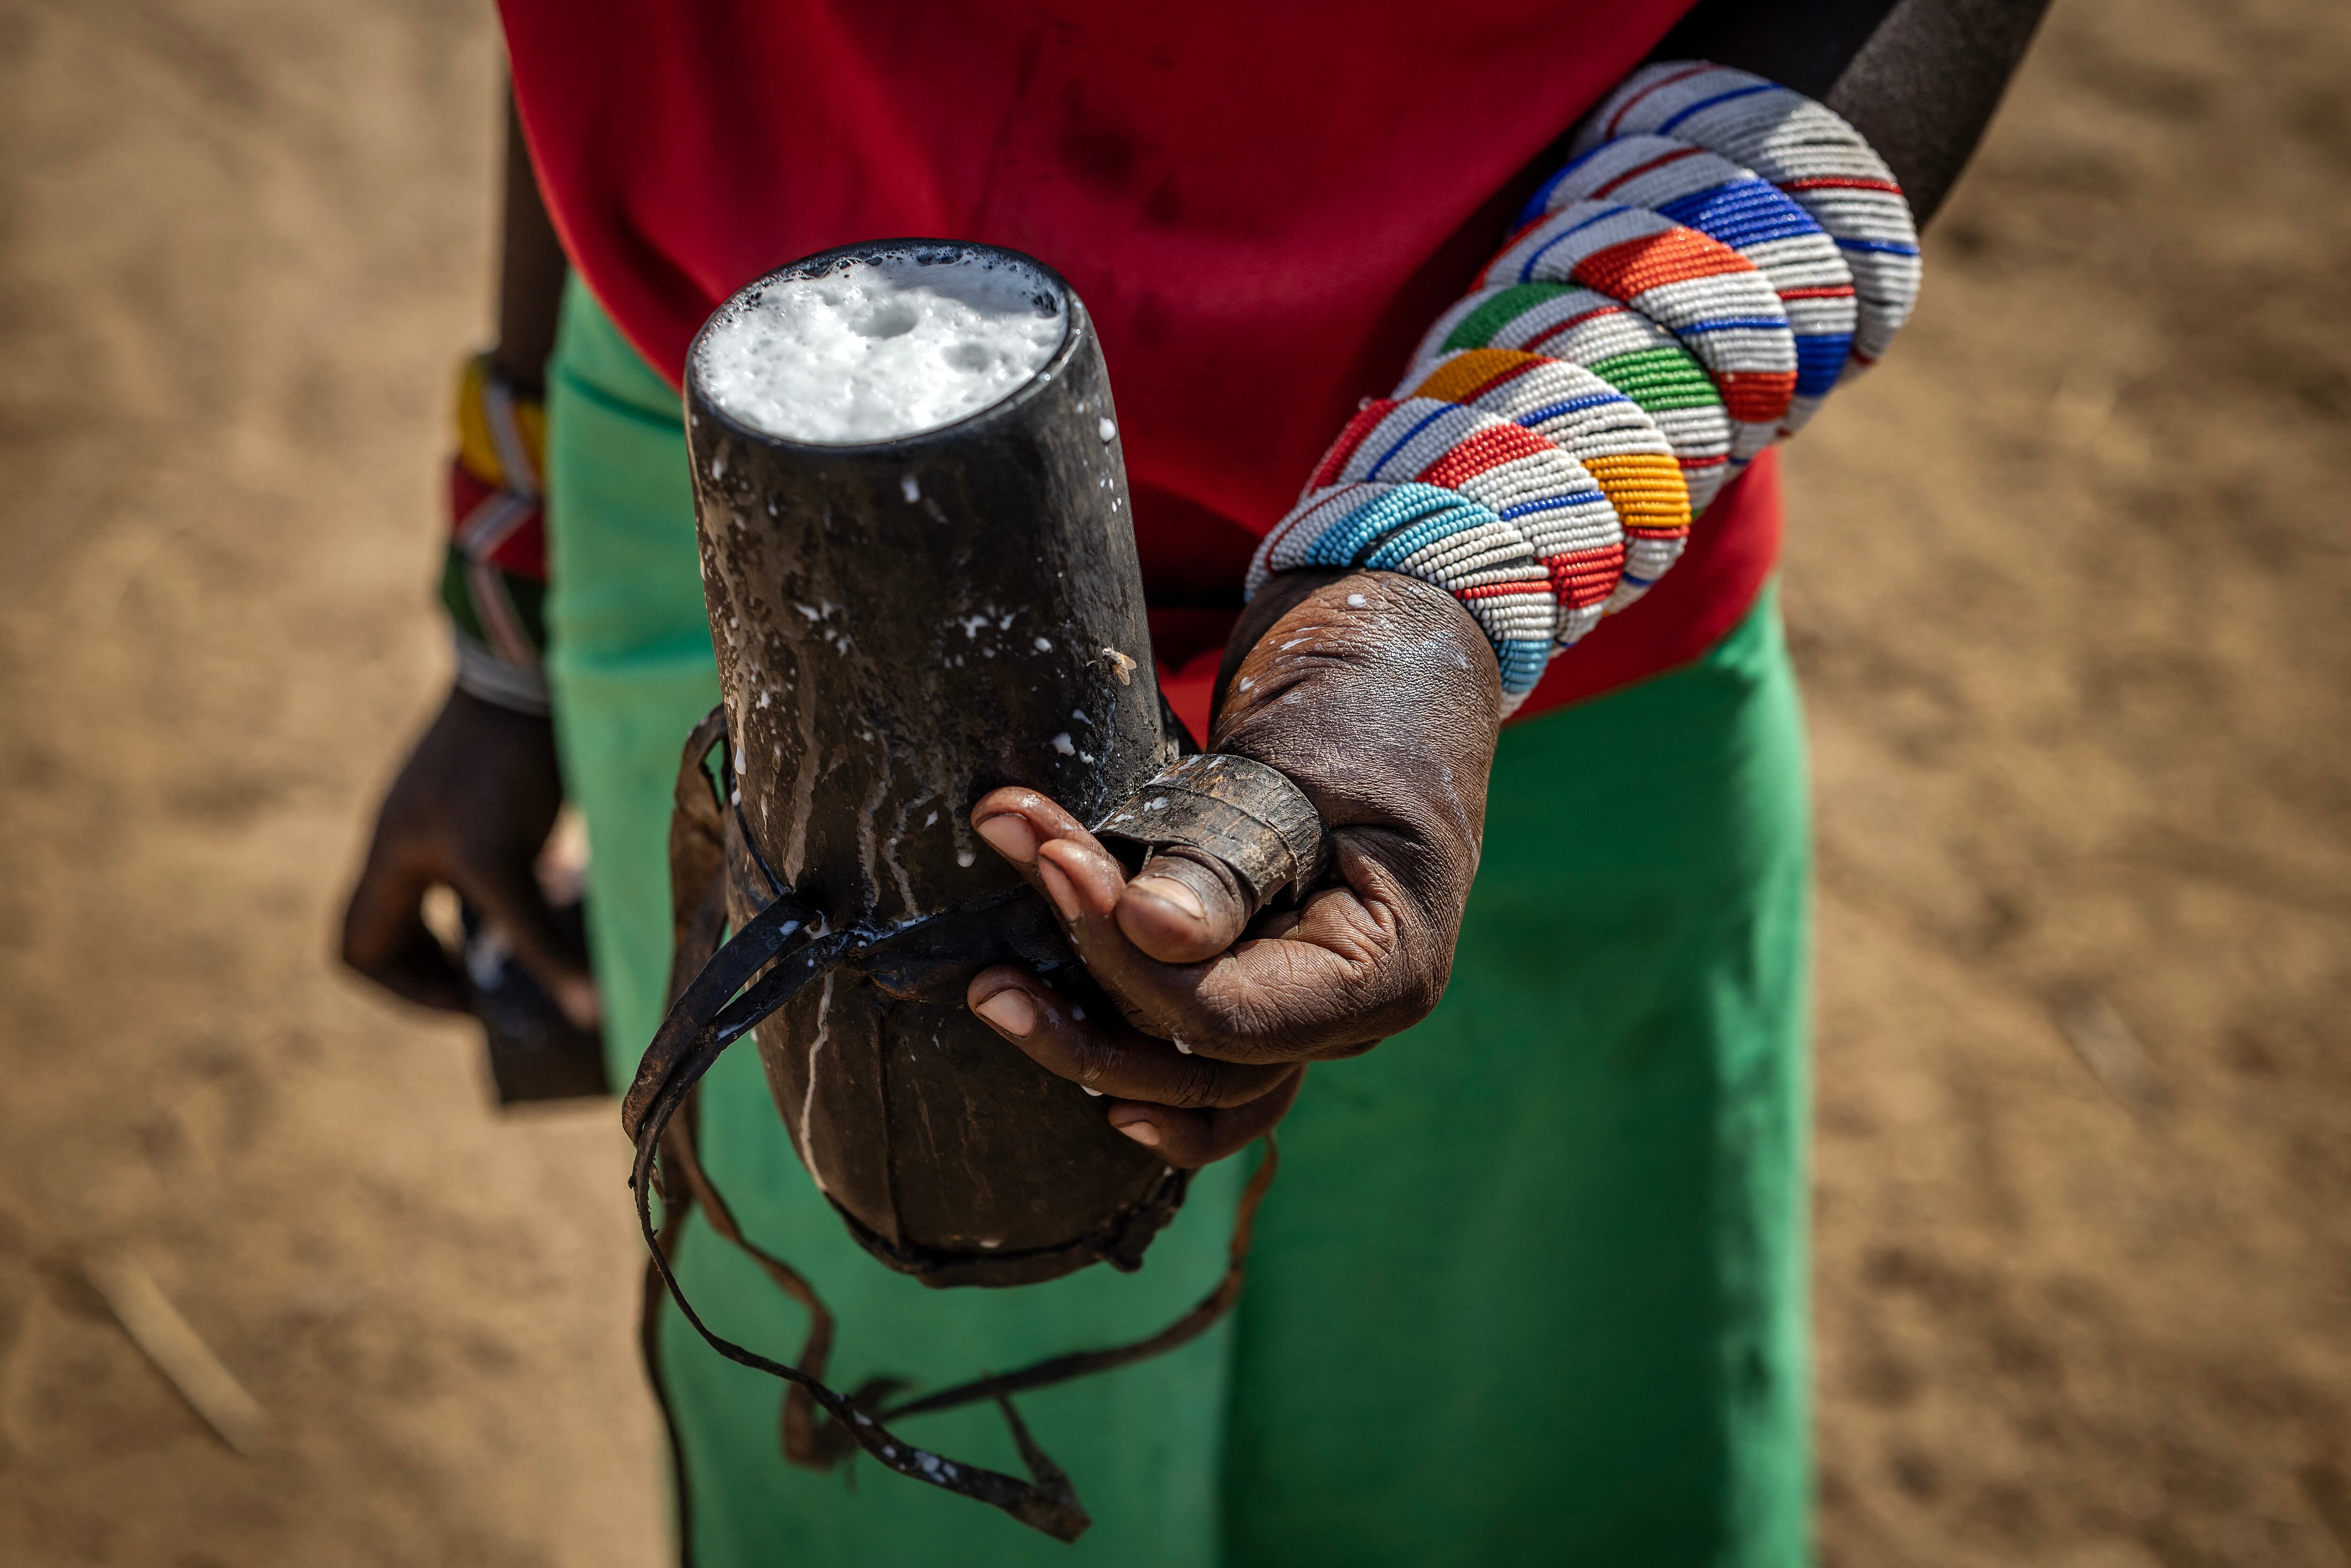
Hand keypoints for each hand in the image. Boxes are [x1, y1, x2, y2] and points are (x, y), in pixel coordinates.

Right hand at [340, 686, 598, 1027]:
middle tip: (500, 988)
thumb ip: (535, 941)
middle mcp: (407, 842)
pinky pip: (480, 870)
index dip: (406, 989)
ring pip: (442, 902)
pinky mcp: (486, 802)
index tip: (471, 1000)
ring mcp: (444, 820)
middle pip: (395, 933)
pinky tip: (559, 895)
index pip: (359, 951)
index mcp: (391, 860)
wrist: (529, 675)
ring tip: (534, 951)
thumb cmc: (504, 765)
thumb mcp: (511, 864)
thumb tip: (586, 1011)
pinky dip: (512, 896)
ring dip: (481, 935)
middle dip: (441, 970)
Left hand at [965, 569, 1500, 1166]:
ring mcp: (1303, 1009)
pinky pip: (1195, 1064)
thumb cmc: (1362, 702)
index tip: (1061, 862)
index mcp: (1384, 968)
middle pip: (1198, 1059)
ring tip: (993, 991)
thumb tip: (1149, 932)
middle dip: (1090, 989)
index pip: (1229, 1014)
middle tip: (1013, 901)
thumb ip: (1227, 861)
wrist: (1389, 661)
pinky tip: (1075, 1079)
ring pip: (1185, 1077)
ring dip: (1085, 1039)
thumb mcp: (1301, 767)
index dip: (1131, 958)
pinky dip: (1135, 1069)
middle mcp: (1348, 1014)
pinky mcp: (1257, 982)